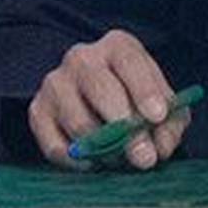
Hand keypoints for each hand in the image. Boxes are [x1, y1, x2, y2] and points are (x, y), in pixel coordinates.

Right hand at [25, 28, 191, 169]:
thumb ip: (169, 122)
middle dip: (125, 128)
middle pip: (100, 89)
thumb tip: (161, 147)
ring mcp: (55, 83)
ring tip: (121, 159)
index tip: (157, 117)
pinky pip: (55, 146)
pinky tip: (94, 162)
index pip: (130, 61)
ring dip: (104, 149)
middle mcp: (82, 58)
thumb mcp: (160, 101)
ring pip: (78, 122)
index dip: (144, 89)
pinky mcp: (38, 111)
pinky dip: (78, 161)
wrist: (97, 101)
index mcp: (117, 45)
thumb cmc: (136, 98)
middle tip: (144, 158)